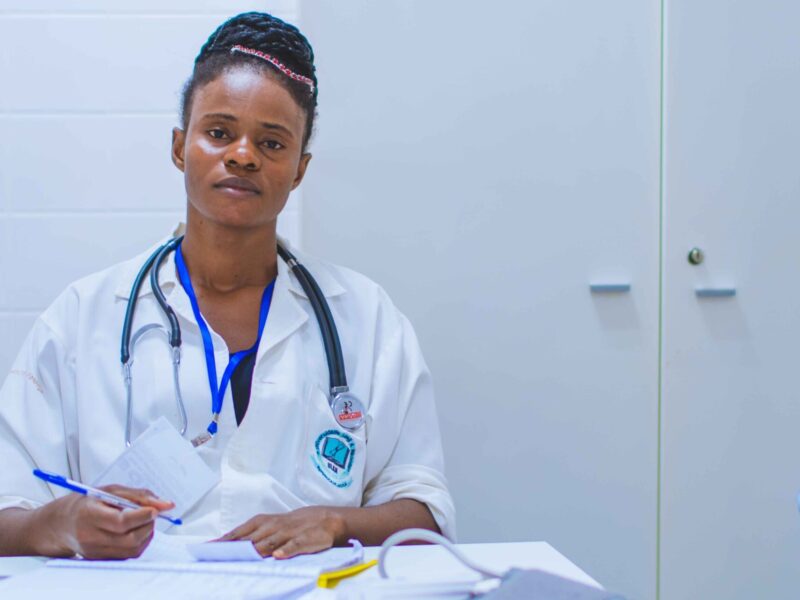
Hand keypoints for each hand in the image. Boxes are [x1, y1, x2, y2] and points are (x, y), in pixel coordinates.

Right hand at [33, 485, 174, 558]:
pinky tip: (136, 531)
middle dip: (149, 525)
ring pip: (133, 549)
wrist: (62, 524)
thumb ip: (140, 496)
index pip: (120, 522)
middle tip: (152, 513)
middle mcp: (90, 537)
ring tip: (144, 521)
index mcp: (90, 515)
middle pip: (130, 539)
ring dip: (147, 534)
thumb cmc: (89, 502)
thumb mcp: (112, 490)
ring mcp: (95, 552)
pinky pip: (128, 555)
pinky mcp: (101, 559)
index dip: (142, 516)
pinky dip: (139, 543)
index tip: (155, 509)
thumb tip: (168, 505)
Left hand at [217, 506, 346, 558]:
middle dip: (234, 547)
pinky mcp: (307, 539)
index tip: (206, 550)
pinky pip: (295, 544)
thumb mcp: (272, 527)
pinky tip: (278, 557)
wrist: (327, 518)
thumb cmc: (293, 525)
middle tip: (218, 556)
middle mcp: (274, 526)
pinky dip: (286, 550)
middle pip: (251, 538)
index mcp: (264, 522)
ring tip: (243, 557)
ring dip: (256, 549)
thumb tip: (228, 547)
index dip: (224, 542)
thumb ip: (253, 537)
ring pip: (270, 541)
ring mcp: (290, 532)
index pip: (240, 533)